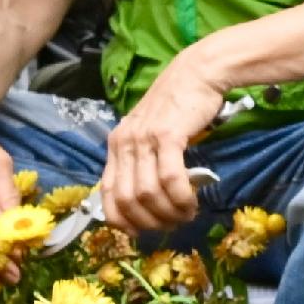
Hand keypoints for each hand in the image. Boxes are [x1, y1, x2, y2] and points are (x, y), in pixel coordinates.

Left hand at [101, 60, 225, 233]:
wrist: (197, 73)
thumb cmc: (178, 105)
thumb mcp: (150, 133)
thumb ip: (143, 160)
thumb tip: (149, 199)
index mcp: (116, 145)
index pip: (106, 195)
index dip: (122, 221)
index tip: (143, 231)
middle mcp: (124, 143)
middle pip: (126, 200)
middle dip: (149, 221)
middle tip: (171, 225)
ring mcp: (144, 139)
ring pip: (147, 193)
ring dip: (168, 212)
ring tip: (186, 214)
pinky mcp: (167, 135)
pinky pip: (169, 178)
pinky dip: (180, 197)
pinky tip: (191, 202)